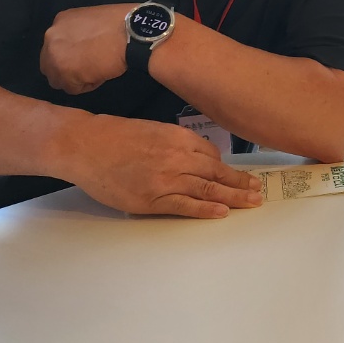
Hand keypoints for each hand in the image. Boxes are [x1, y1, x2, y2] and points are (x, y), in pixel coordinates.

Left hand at [40, 4, 136, 93]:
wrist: (132, 33)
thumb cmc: (122, 24)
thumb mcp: (93, 21)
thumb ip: (79, 33)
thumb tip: (81, 48)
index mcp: (60, 21)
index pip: (55, 47)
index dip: (70, 55)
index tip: (86, 56)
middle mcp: (51, 37)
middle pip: (50, 64)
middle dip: (67, 69)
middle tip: (88, 69)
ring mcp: (55, 55)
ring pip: (58, 79)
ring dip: (76, 79)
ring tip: (97, 71)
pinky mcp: (65, 73)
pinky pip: (73, 88)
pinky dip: (87, 85)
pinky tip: (101, 74)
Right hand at [55, 113, 262, 217]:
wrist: (85, 145)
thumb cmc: (115, 136)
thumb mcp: (154, 129)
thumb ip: (179, 143)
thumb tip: (200, 156)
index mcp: (180, 138)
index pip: (213, 155)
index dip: (227, 168)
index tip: (240, 176)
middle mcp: (178, 157)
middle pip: (217, 172)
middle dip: (240, 183)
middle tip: (258, 191)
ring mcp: (165, 179)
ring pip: (208, 189)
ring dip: (233, 197)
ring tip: (251, 202)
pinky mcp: (152, 199)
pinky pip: (185, 206)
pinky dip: (206, 210)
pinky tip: (223, 212)